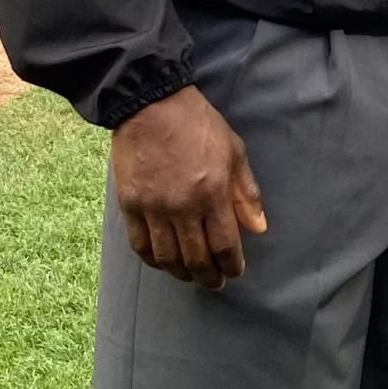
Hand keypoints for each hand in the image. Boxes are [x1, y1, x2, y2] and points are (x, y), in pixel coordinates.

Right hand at [111, 86, 266, 288]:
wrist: (151, 105)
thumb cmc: (198, 124)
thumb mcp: (234, 150)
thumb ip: (246, 192)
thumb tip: (258, 228)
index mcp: (212, 192)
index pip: (225, 244)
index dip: (232, 265)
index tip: (235, 271)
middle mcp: (183, 207)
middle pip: (196, 258)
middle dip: (209, 276)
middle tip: (215, 282)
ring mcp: (154, 208)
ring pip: (168, 258)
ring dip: (182, 273)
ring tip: (191, 275)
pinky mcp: (130, 206)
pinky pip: (141, 246)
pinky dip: (154, 260)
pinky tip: (164, 262)